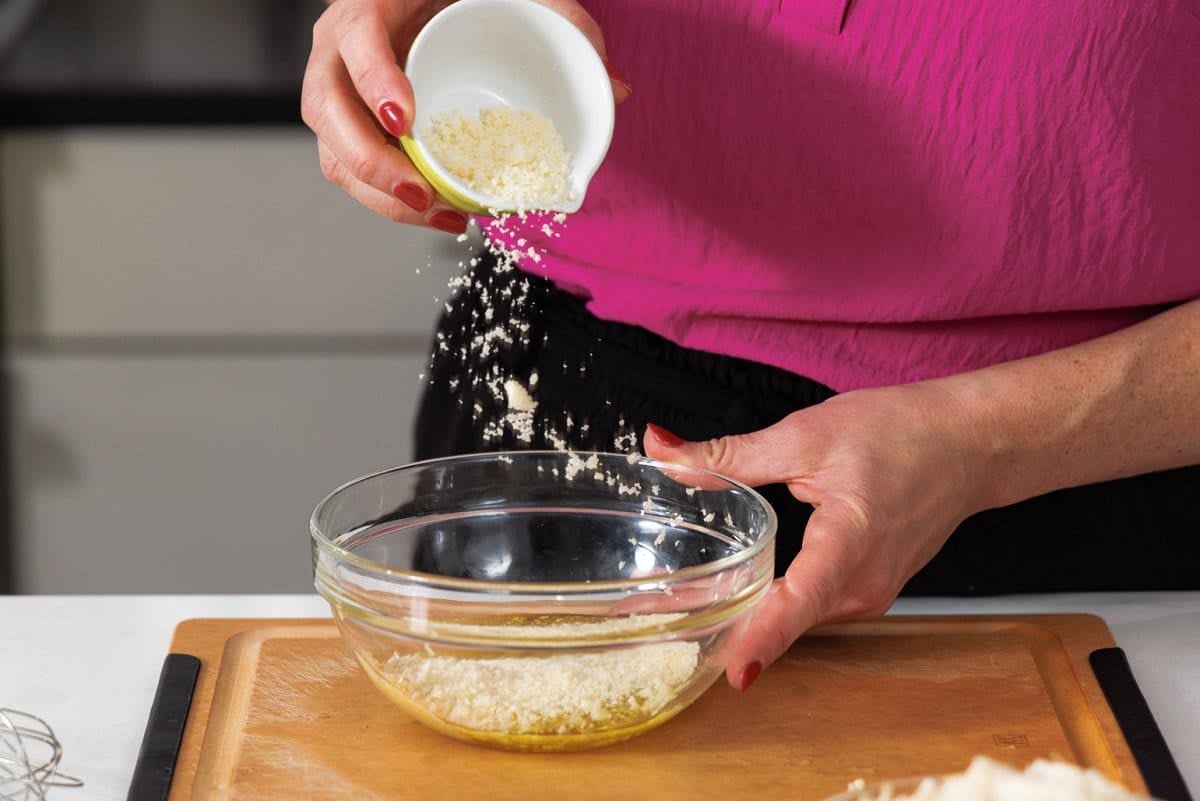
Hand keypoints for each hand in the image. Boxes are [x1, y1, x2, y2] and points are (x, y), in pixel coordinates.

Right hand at [300, 0, 630, 232]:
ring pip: (334, 152)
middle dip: (370, 162)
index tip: (404, 120)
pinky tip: (436, 213)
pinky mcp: (352, 127)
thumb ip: (566, 22)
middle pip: (326, 110)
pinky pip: (353, 171)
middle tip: (421, 192)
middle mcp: (340, 50)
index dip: (371, 80)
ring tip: (437, 214)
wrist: (435, 4)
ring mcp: (341, 91)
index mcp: (369, 5)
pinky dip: (388, 201)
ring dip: (379, 195)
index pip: (353, 38)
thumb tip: (616, 88)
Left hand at [642, 382, 986, 690]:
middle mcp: (864, 583)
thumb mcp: (805, 435)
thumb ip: (727, 454)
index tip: (734, 672)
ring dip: (753, 613)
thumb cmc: (900, 432)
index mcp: (850, 540)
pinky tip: (747, 587)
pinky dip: (781, 602)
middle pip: (787, 616)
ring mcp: (871, 594)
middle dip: (732, 625)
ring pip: (798, 615)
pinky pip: (814, 606)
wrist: (970, 444)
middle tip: (655, 620)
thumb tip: (659, 448)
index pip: (803, 599)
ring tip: (685, 607)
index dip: (765, 637)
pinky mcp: (870, 591)